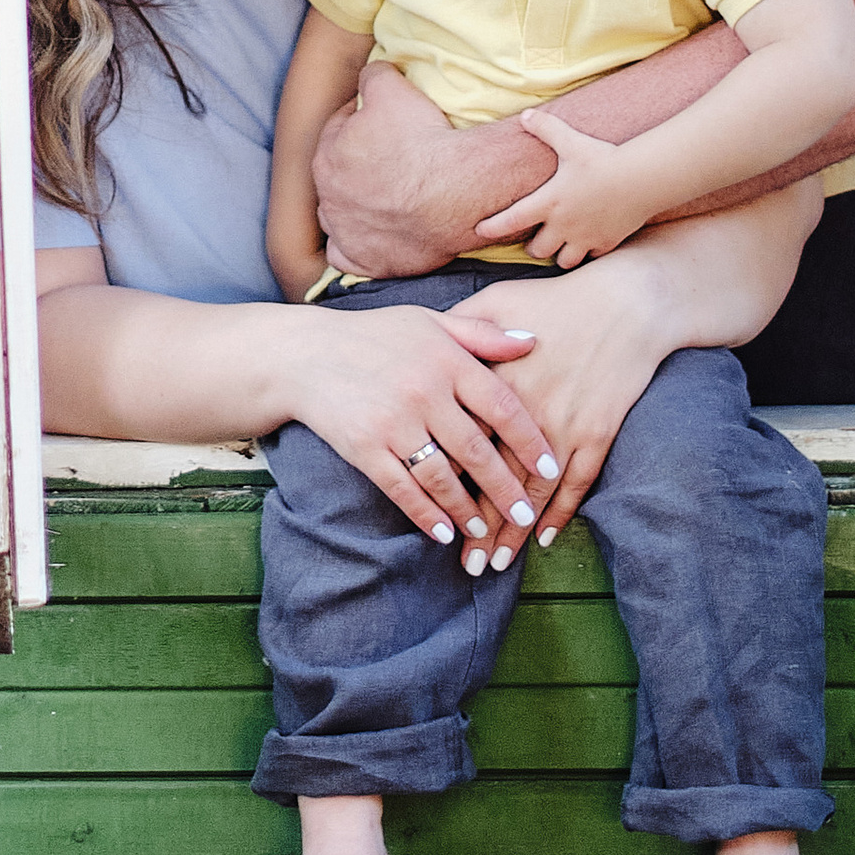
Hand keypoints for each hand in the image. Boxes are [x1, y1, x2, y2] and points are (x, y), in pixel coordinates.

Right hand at [284, 306, 564, 557]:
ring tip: (486, 530)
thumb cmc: (373, 335)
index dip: (530, 441)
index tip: (551, 469)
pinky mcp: (365, 448)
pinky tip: (444, 532)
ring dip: (469, 510)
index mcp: (446, 359)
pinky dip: (426, 515)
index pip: (502, 406)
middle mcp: (423, 392)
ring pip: (443, 478)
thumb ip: (481, 334)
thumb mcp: (428, 322)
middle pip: (477, 451)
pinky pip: (403, 490)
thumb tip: (534, 341)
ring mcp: (393, 423)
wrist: (303, 353)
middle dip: (506, 489)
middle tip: (526, 515)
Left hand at [312, 62, 471, 279]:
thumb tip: (370, 73)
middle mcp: (327, 194)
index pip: (339, 130)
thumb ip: (372, 75)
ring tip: (386, 199)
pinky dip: (355, 248)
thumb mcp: (393, 88)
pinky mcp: (362, 260)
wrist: (454, 191)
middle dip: (358, 165)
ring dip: (354, 207)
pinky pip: (346, 256)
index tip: (386, 124)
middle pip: (338, 173)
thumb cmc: (423, 139)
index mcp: (327, 153)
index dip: (362, 123)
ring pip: (338, 215)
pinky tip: (373, 238)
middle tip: (392, 161)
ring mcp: (343, 230)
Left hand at [448, 267, 667, 559]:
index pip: (460, 443)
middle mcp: (527, 410)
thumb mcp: (495, 302)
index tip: (423, 510)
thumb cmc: (554, 301)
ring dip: (516, 533)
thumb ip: (457, 330)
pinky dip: (563, 513)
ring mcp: (565, 425)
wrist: (624, 304)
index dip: (441, 480)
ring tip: (496, 565)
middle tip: (462, 563)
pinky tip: (547, 539)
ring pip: (535, 491)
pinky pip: (578, 483)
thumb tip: (419, 348)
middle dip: (478, 525)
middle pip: (495, 479)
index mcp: (494, 381)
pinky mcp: (598, 432)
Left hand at [475, 109, 657, 269]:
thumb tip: (525, 114)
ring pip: (563, 260)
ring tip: (559, 244)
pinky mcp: (606, 243)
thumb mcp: (570, 141)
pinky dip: (587, 253)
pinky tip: (588, 242)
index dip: (492, 227)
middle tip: (534, 238)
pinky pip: (591, 257)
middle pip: (537, 250)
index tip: (479, 230)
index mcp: (548, 202)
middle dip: (533, 246)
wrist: (640, 179)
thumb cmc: (602, 159)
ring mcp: (585, 238)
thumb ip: (546, 128)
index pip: (510, 220)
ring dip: (558, 254)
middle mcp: (563, 225)